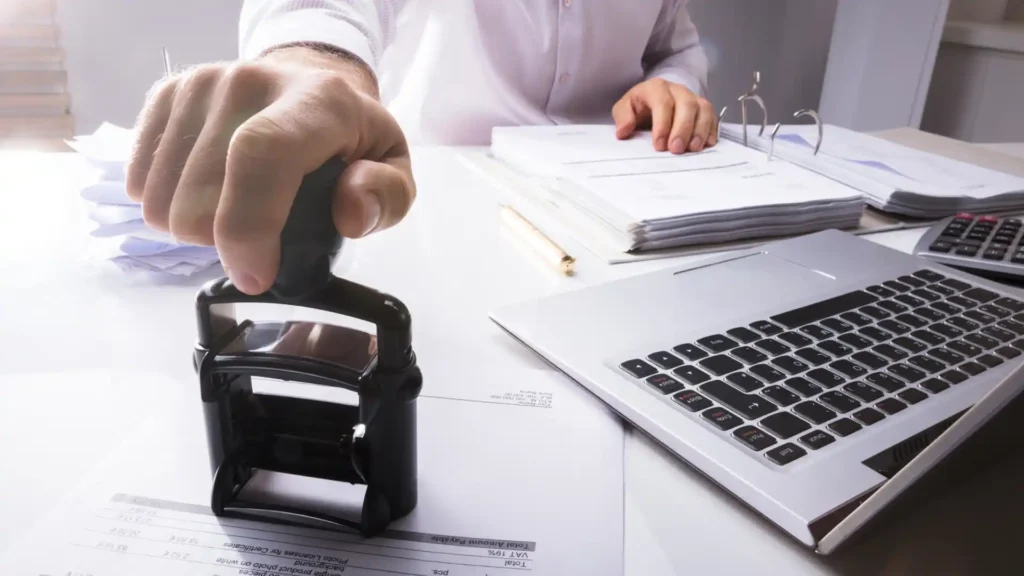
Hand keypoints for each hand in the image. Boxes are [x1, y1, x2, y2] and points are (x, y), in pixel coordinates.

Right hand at [126, 46, 415, 294]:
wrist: (306, 83)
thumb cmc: (349, 140)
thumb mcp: (392, 171)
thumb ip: (386, 197)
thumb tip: (350, 212)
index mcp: (318, 101)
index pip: (262, 156)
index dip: (247, 227)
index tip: (254, 276)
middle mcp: (250, 83)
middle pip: (201, 192)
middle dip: (225, 242)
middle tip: (262, 235)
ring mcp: (201, 85)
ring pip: (162, 197)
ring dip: (195, 227)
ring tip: (236, 209)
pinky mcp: (166, 95)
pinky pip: (140, 181)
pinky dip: (170, 205)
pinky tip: (206, 193)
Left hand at [612, 78, 717, 153]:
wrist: (654, 100)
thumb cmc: (639, 107)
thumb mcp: (624, 108)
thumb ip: (622, 117)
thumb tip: (623, 131)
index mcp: (656, 88)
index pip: (663, 103)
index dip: (662, 125)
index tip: (659, 146)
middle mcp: (678, 90)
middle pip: (686, 105)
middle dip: (683, 129)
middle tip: (677, 150)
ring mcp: (693, 98)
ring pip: (703, 109)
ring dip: (700, 131)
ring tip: (693, 149)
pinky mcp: (704, 108)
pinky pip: (713, 116)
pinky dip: (712, 130)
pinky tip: (707, 144)